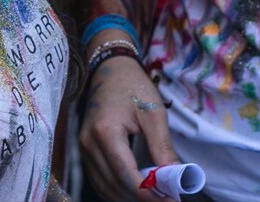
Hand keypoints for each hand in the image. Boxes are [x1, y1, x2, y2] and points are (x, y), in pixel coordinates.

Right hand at [80, 55, 180, 201]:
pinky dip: (117, 190)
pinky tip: (135, 192)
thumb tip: (175, 178)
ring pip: (104, 187)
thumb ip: (162, 147)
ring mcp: (83, 148)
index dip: (147, 193)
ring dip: (128, 197)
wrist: (111, 70)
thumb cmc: (133, 87)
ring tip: (155, 197)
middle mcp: (88, 143)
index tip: (170, 200)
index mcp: (105, 132)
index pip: (125, 174)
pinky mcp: (85, 151)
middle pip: (114, 184)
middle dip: (140, 198)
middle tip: (167, 200)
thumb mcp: (153, 113)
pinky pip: (99, 180)